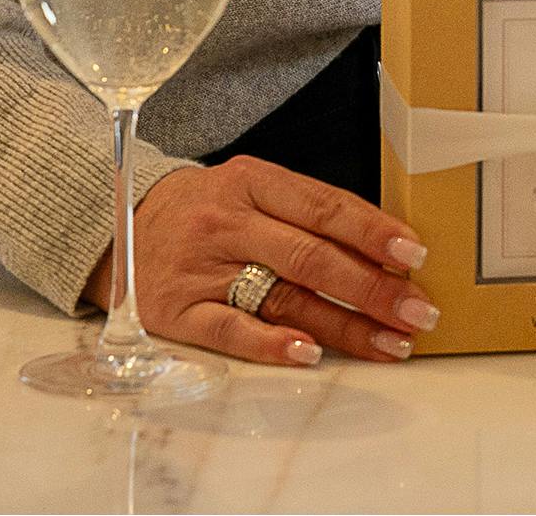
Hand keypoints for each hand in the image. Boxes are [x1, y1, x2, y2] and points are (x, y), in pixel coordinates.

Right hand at [87, 155, 434, 365]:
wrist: (117, 224)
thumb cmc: (206, 210)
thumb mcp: (251, 189)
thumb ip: (306, 212)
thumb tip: (383, 248)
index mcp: (252, 182)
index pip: (324, 207)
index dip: (374, 232)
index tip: (415, 256)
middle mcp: (228, 223)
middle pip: (311, 257)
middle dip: (373, 288)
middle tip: (418, 311)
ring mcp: (201, 269)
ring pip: (283, 297)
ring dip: (344, 326)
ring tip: (389, 344)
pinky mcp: (176, 311)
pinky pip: (230, 330)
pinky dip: (272, 344)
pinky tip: (311, 353)